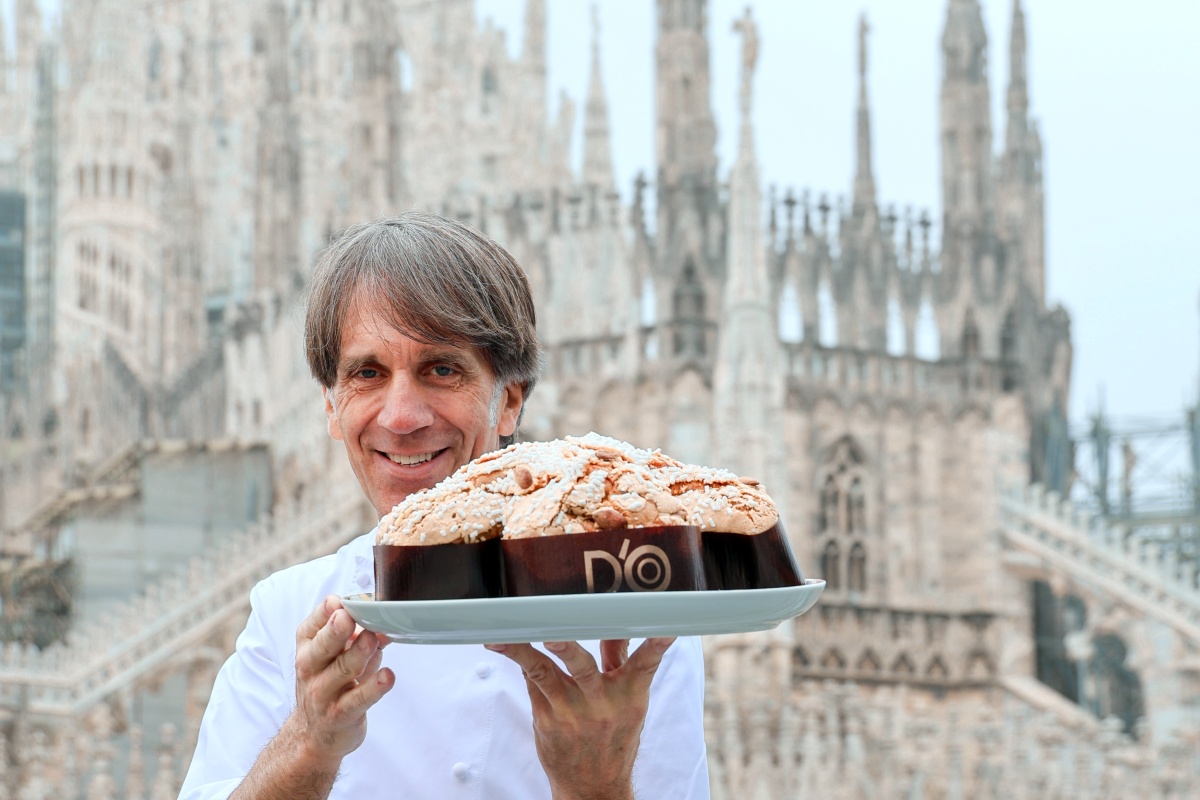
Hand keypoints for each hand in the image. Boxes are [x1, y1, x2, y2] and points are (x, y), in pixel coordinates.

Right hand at [289, 595, 393, 763]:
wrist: (313, 736)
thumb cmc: (329, 685)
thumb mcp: (336, 657)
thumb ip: (357, 637)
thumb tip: (383, 623)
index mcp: (308, 647)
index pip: (312, 625)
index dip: (326, 612)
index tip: (340, 601)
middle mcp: (311, 668)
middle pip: (323, 646)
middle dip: (335, 631)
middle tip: (348, 617)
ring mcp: (324, 693)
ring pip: (342, 670)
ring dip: (359, 653)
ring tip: (373, 639)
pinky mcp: (341, 714)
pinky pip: (358, 700)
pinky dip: (374, 688)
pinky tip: (388, 676)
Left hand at [484, 637, 674, 799]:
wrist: (593, 786)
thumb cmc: (612, 737)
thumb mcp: (628, 702)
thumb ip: (620, 660)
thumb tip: (617, 623)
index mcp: (630, 695)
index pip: (646, 665)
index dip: (656, 645)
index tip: (662, 629)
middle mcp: (601, 704)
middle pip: (584, 670)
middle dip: (568, 652)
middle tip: (554, 638)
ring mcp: (570, 713)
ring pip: (543, 674)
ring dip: (523, 653)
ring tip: (504, 640)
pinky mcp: (546, 719)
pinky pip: (532, 682)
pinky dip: (522, 661)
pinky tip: (506, 645)